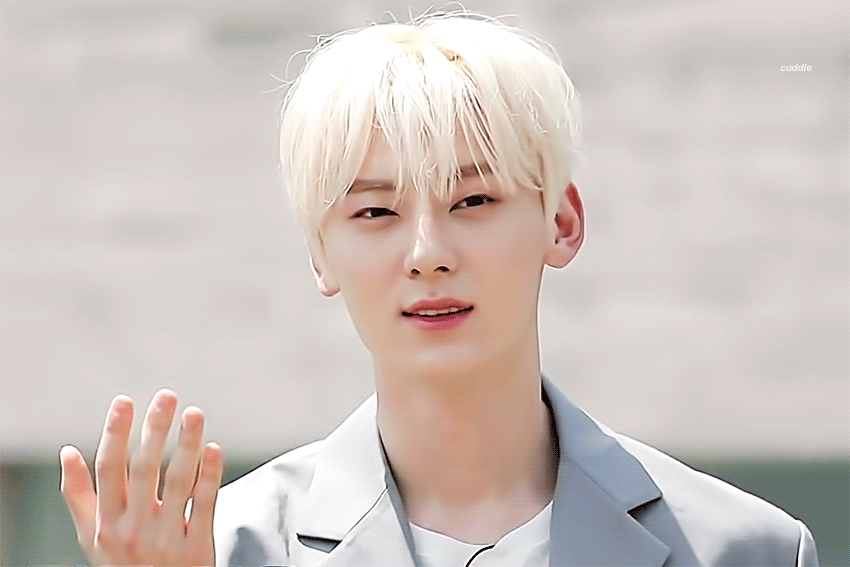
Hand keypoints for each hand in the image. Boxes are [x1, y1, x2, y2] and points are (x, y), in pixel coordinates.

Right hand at [59, 389, 223, 565]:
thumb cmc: (124, 564)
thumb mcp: (93, 537)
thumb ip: (80, 495)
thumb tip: (67, 452)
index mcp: (106, 523)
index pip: (108, 469)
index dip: (114, 432)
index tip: (124, 401)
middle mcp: (134, 529)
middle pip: (145, 469)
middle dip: (154, 429)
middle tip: (166, 396)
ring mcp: (166, 539)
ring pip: (178, 482)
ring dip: (187, 444)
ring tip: (194, 413)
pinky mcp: (196, 548)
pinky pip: (204, 504)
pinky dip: (210, 475)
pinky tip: (213, 449)